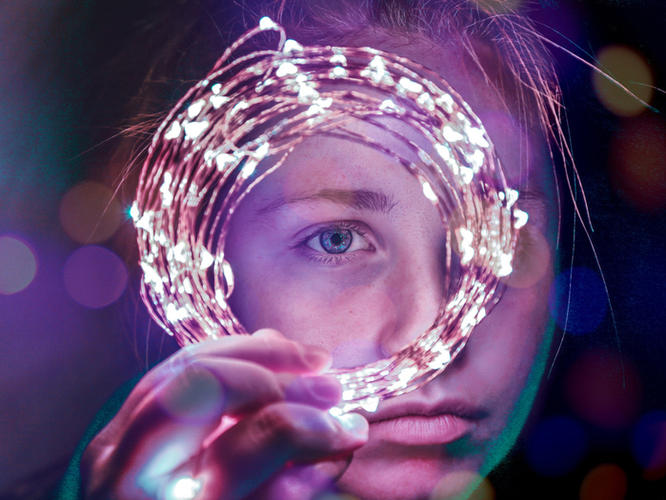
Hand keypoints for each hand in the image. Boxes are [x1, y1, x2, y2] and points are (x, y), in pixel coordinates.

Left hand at [80, 329, 367, 499]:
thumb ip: (288, 489)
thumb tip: (339, 437)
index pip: (245, 444)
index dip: (304, 428)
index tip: (349, 432)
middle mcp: (126, 469)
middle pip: (202, 386)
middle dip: (278, 377)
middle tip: (331, 387)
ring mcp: (112, 440)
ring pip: (185, 362)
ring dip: (256, 353)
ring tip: (309, 360)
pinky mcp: (117, 424)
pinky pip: (174, 368)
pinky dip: (226, 356)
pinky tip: (265, 356)